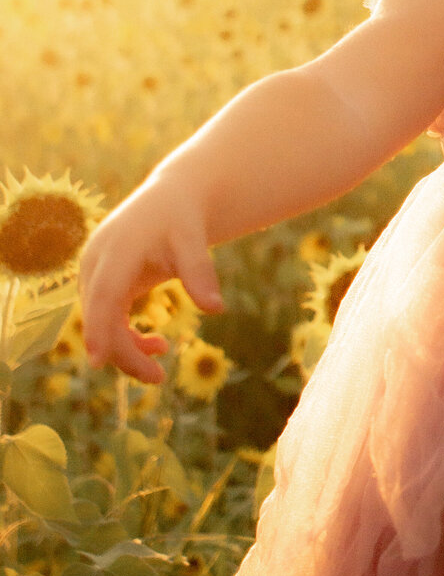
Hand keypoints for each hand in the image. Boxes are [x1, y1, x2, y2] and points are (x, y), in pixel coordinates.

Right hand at [79, 171, 224, 383]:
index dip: (97, 328)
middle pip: (100, 318)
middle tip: (159, 377)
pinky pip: (106, 319)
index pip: (101, 295)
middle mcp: (96, 263)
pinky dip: (127, 337)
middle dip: (124, 352)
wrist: (172, 198)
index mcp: (115, 250)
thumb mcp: (193, 239)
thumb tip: (216, 309)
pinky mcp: (101, 282)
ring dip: (127, 347)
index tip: (97, 362)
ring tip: (162, 359)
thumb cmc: (182, 217)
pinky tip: (155, 345)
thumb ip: (199, 271)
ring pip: (101, 323)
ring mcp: (94, 273)